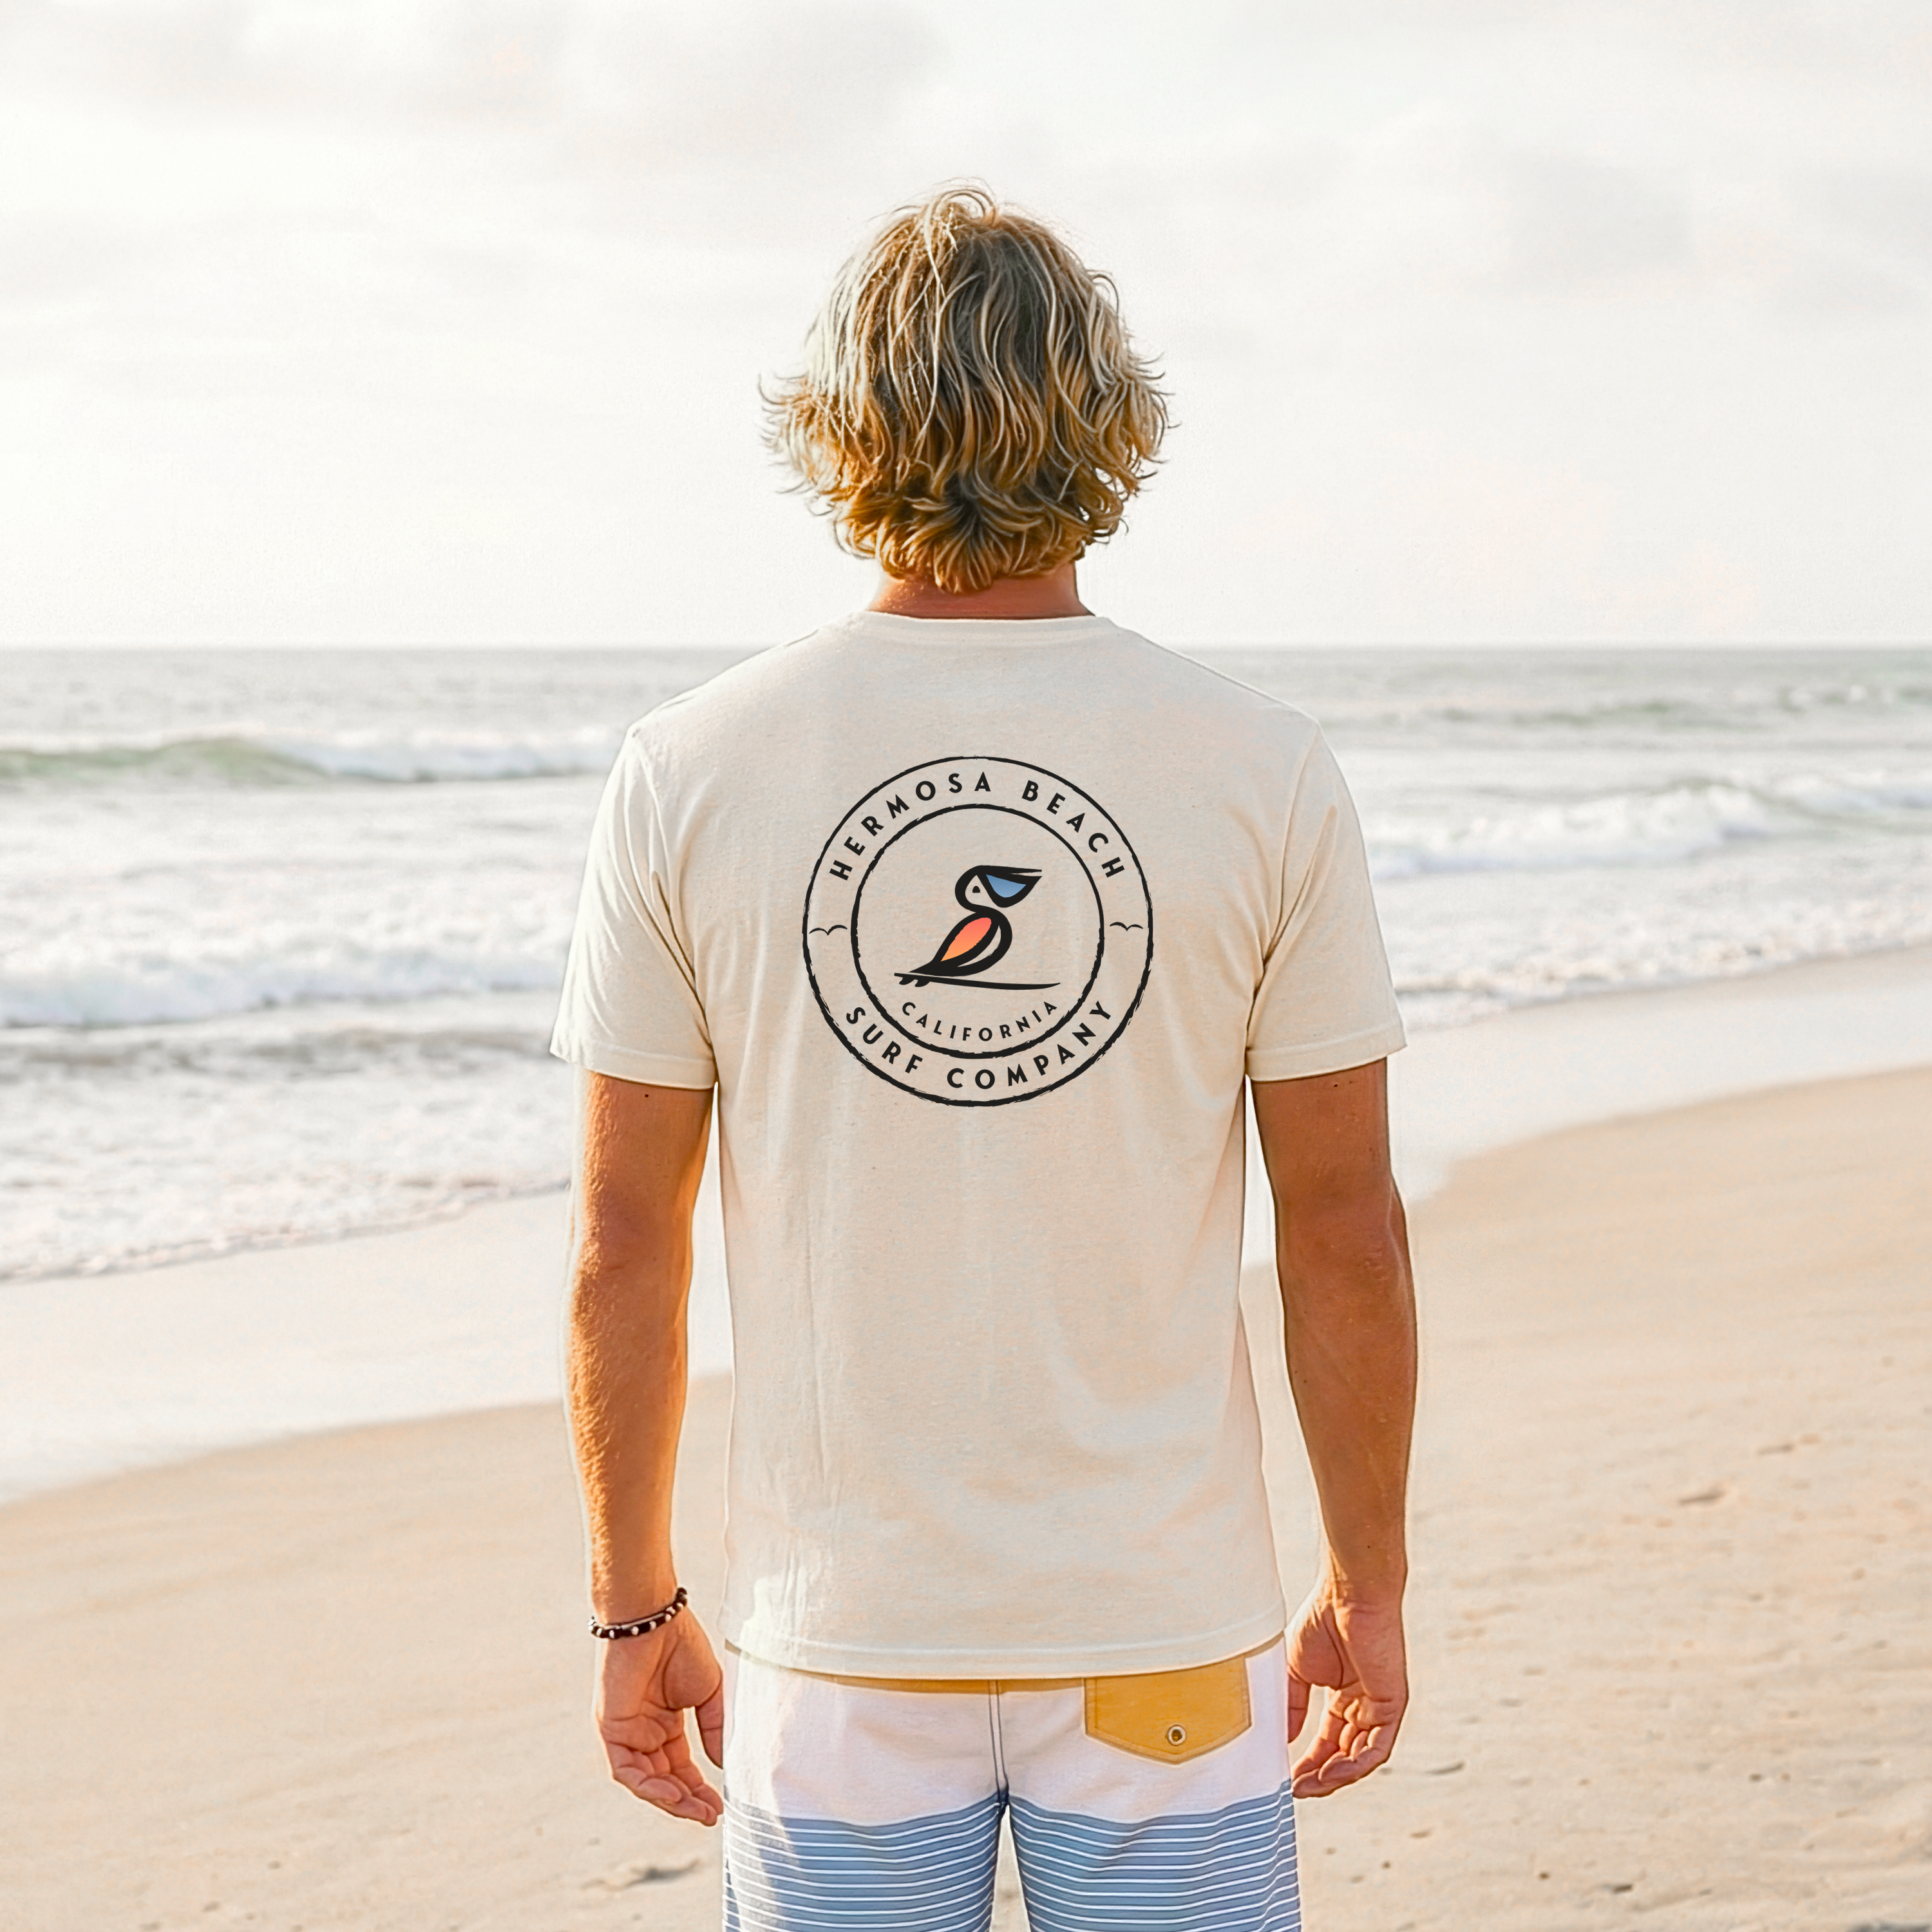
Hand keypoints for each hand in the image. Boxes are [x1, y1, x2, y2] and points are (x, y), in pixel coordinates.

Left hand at [593, 1610, 725, 1824]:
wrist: (654, 1618)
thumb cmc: (681, 1645)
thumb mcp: (708, 1692)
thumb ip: (713, 1729)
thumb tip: (723, 1766)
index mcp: (664, 1722)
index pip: (681, 1767)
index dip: (699, 1789)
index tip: (721, 1806)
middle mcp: (643, 1732)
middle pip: (665, 1779)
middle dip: (688, 1801)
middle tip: (711, 1815)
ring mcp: (626, 1733)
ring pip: (645, 1781)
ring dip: (670, 1800)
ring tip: (698, 1811)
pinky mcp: (610, 1730)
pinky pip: (626, 1770)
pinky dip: (648, 1786)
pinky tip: (672, 1794)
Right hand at [1285, 1581, 1406, 1798]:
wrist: (1346, 1595)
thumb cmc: (1322, 1621)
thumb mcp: (1296, 1670)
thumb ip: (1292, 1706)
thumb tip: (1282, 1740)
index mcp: (1343, 1697)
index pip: (1328, 1741)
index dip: (1309, 1763)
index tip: (1287, 1778)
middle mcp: (1363, 1706)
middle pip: (1344, 1755)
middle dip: (1320, 1776)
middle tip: (1296, 1790)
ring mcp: (1379, 1707)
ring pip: (1361, 1757)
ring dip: (1335, 1777)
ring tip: (1309, 1786)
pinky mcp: (1392, 1705)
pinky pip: (1377, 1747)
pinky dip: (1356, 1764)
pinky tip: (1332, 1772)